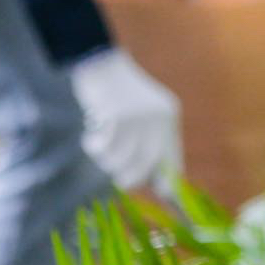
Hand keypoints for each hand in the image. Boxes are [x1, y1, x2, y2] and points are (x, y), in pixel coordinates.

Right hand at [69, 48, 180, 191]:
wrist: (98, 60)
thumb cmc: (117, 92)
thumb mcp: (144, 114)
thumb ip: (150, 144)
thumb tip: (155, 183)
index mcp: (168, 117)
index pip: (174, 163)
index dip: (170, 188)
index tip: (170, 203)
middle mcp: (158, 119)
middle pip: (145, 169)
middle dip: (128, 178)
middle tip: (115, 170)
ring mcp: (138, 117)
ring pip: (120, 161)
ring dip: (105, 158)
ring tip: (100, 141)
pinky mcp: (117, 115)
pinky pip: (102, 148)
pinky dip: (92, 145)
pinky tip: (91, 132)